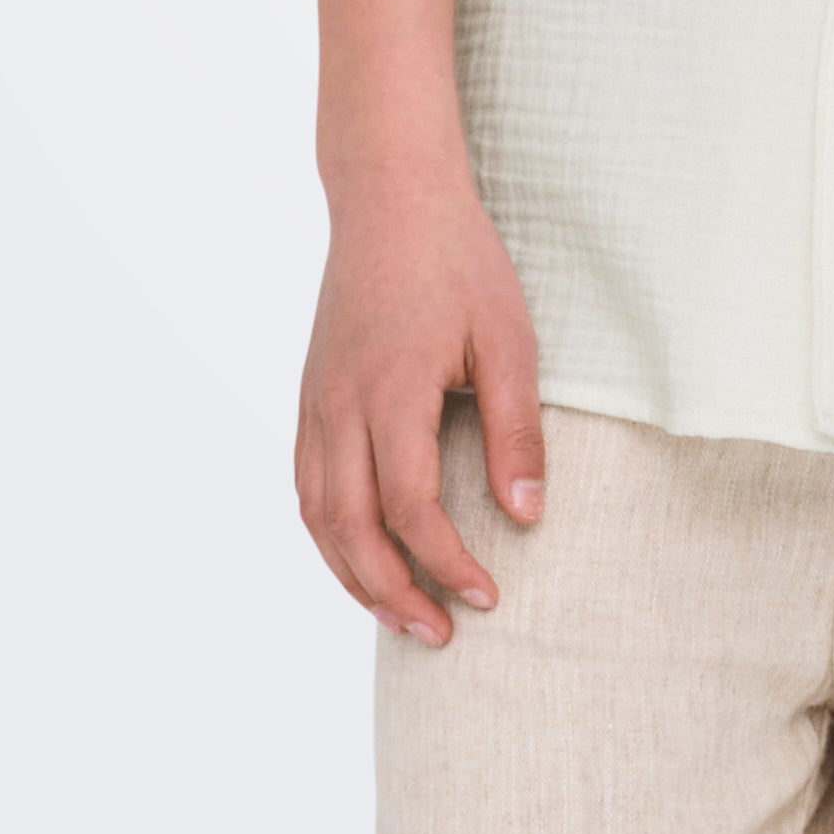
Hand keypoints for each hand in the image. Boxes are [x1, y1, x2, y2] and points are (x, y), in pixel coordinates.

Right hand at [296, 171, 545, 644]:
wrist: (389, 198)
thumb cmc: (459, 262)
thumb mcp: (508, 338)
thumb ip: (515, 429)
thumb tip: (527, 515)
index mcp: (391, 391)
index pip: (411, 508)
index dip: (447, 563)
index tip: (489, 595)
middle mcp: (339, 407)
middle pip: (352, 530)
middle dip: (395, 594)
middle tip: (442, 636)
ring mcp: (315, 403)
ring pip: (318, 517)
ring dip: (354, 577)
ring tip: (400, 615)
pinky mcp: (309, 398)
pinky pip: (306, 487)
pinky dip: (329, 537)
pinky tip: (361, 559)